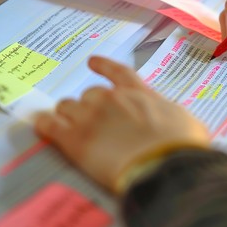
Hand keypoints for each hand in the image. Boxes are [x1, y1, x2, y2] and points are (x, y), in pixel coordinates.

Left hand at [34, 56, 209, 192]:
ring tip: (64, 124)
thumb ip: (172, 118)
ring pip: (67, 107)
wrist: (163, 165)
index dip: (103, 66)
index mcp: (139, 94)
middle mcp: (112, 99)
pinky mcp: (74, 138)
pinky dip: (43, 123)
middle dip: (88, 106)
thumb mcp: (187, 124)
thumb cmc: (182, 148)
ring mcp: (91, 116)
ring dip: (66, 114)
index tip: (92, 62)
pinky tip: (39, 124)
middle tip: (88, 120)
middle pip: (89, 94)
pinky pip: (50, 124)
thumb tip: (175, 124)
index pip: (118, 72)